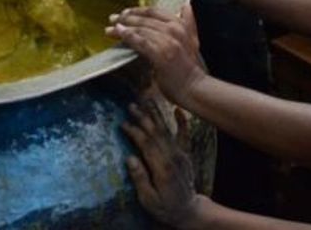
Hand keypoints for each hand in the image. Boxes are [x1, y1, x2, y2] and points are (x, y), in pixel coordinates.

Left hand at [107, 4, 205, 104]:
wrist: (194, 87)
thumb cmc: (189, 67)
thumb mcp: (193, 40)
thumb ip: (188, 22)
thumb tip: (185, 5)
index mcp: (180, 24)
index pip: (154, 11)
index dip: (137, 10)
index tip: (125, 12)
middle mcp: (174, 29)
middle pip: (145, 18)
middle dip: (126, 17)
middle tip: (113, 18)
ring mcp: (168, 41)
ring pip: (141, 29)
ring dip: (123, 27)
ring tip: (110, 28)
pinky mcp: (161, 54)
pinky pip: (140, 41)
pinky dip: (128, 36)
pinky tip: (118, 33)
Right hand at [122, 100, 203, 228]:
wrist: (188, 210)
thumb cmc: (164, 207)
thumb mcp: (148, 200)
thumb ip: (140, 179)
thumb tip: (130, 158)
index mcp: (162, 168)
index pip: (146, 144)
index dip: (135, 132)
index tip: (123, 123)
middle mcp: (172, 157)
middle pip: (156, 133)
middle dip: (143, 118)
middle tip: (131, 105)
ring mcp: (180, 154)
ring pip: (167, 130)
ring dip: (156, 114)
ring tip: (147, 100)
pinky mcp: (185, 154)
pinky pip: (184, 135)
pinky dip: (182, 122)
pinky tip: (177, 110)